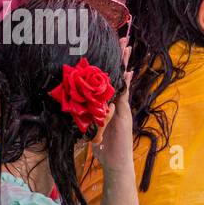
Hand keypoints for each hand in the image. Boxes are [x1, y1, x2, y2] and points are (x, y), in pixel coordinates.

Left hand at [95, 45, 133, 173]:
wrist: (116, 164)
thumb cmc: (104, 150)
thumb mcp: (91, 131)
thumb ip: (88, 120)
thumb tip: (76, 113)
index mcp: (110, 107)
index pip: (111, 83)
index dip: (112, 67)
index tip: (111, 50)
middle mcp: (118, 105)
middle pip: (120, 77)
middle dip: (121, 58)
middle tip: (123, 40)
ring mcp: (123, 110)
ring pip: (123, 82)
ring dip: (125, 64)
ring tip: (127, 47)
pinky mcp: (124, 116)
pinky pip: (123, 96)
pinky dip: (125, 83)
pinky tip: (127, 71)